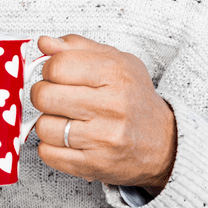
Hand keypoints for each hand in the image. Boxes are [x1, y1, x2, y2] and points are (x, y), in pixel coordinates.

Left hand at [29, 35, 176, 193]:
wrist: (165, 143)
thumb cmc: (134, 99)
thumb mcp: (115, 61)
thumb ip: (77, 47)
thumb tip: (44, 43)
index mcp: (115, 73)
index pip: (56, 66)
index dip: (48, 70)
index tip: (55, 75)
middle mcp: (112, 106)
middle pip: (44, 96)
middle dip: (42, 95)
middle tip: (55, 97)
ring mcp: (104, 138)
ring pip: (43, 126)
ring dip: (47, 123)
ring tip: (65, 120)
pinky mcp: (95, 165)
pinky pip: (48, 154)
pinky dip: (50, 147)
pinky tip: (67, 140)